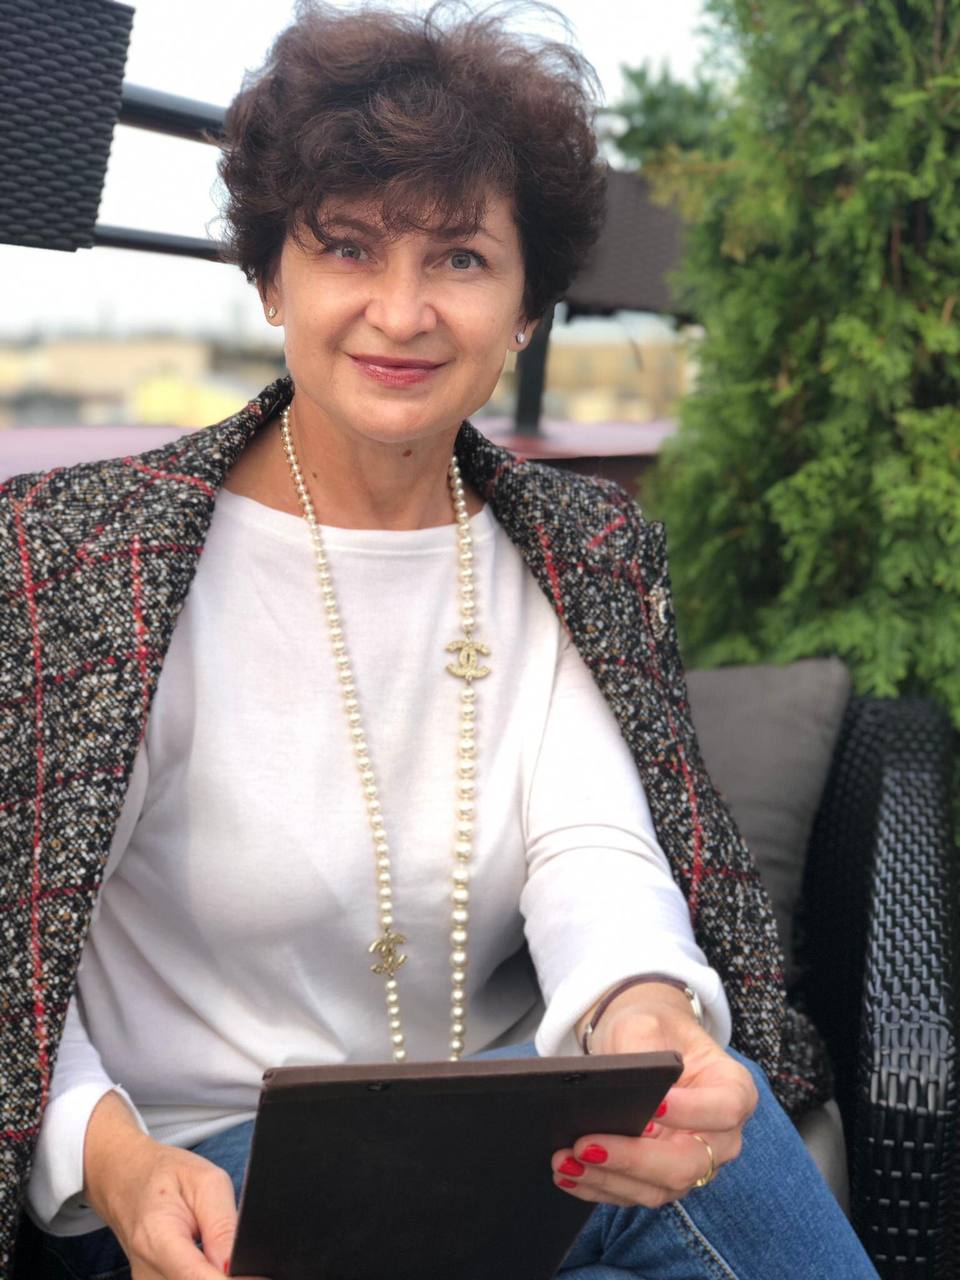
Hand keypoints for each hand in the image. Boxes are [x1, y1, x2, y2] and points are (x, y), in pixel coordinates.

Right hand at [83, 1091, 268, 1279]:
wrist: (124, 1178)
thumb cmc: (166, 1174)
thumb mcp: (206, 1181)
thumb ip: (222, 1225)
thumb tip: (236, 1266)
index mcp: (157, 1238)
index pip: (197, 1279)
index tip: (259, 1278)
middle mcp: (146, 1272)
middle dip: (230, 1277)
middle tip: (249, 1260)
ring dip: (217, 1276)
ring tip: (223, 1250)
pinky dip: (205, 1276)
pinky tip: (213, 1262)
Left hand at [552, 983, 757, 1207]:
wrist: (647, 1042)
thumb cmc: (654, 1029)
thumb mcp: (647, 1024)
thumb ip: (639, 1051)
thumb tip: (618, 1086)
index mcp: (733, 1090)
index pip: (723, 1109)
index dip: (691, 1113)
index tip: (653, 1106)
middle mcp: (721, 1137)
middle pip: (687, 1163)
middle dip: (634, 1159)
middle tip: (586, 1144)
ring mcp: (694, 1164)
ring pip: (658, 1189)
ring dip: (608, 1179)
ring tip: (563, 1161)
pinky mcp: (663, 1179)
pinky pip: (633, 1194)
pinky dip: (599, 1188)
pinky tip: (568, 1175)